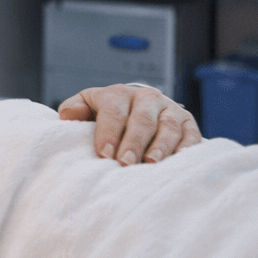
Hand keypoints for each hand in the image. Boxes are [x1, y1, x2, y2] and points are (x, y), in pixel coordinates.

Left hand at [58, 84, 201, 165]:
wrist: (137, 108)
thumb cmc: (108, 114)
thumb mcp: (88, 106)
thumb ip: (74, 109)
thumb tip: (67, 115)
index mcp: (119, 94)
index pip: (113, 110)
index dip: (108, 132)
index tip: (104, 153)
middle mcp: (147, 98)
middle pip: (141, 119)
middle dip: (133, 142)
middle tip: (125, 162)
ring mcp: (169, 109)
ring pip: (167, 126)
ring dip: (160, 146)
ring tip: (151, 163)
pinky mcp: (188, 123)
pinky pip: (190, 135)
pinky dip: (186, 148)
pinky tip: (178, 161)